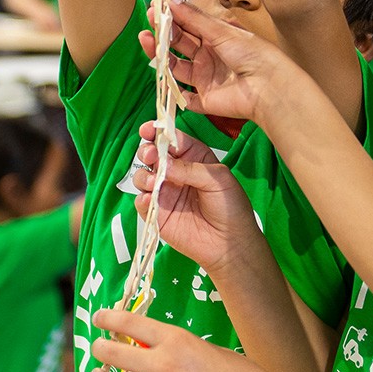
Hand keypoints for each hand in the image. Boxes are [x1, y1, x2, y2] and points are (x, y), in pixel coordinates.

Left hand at [91, 309, 269, 371]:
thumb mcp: (204, 347)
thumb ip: (175, 347)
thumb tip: (149, 348)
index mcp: (176, 340)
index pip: (129, 323)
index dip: (108, 318)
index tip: (99, 317)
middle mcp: (162, 364)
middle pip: (112, 353)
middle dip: (99, 349)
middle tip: (98, 348)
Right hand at [133, 122, 258, 274]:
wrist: (230, 243)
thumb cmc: (231, 206)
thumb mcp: (218, 179)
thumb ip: (191, 169)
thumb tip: (164, 162)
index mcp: (194, 158)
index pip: (172, 140)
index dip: (159, 132)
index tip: (148, 128)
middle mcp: (176, 173)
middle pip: (152, 155)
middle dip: (147, 151)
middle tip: (150, 156)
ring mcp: (165, 193)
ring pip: (142, 177)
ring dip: (143, 176)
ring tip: (154, 182)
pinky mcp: (158, 214)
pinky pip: (142, 203)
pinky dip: (142, 199)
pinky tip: (151, 199)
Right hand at [140, 0, 295, 123]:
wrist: (268, 86)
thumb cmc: (253, 54)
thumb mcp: (222, 31)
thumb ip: (193, 17)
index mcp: (217, 39)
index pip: (189, 25)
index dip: (173, 16)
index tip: (156, 6)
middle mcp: (210, 58)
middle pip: (180, 44)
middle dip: (164, 32)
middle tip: (150, 20)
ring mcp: (206, 79)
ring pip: (175, 67)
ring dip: (160, 54)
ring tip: (147, 39)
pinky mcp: (204, 100)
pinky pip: (182, 96)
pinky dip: (171, 88)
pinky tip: (159, 70)